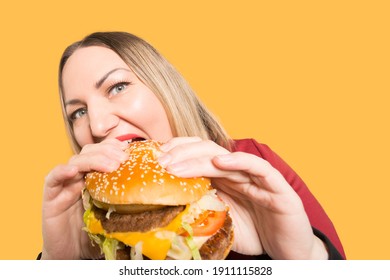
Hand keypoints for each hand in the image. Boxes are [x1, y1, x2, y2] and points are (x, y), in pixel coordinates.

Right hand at [41, 139, 128, 258]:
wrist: (70, 255)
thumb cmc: (93, 235)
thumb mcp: (113, 215)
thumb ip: (125, 204)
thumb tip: (152, 198)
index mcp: (94, 178)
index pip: (102, 153)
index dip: (114, 148)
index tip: (129, 149)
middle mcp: (79, 177)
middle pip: (90, 152)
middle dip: (107, 151)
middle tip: (122, 159)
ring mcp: (64, 185)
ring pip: (75, 162)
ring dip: (93, 160)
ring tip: (111, 165)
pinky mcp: (51, 197)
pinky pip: (53, 179)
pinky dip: (62, 172)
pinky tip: (73, 171)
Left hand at [158, 137, 327, 258]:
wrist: (288, 252)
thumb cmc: (254, 234)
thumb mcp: (220, 221)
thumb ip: (201, 209)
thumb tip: (168, 204)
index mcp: (225, 179)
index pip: (199, 156)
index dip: (178, 153)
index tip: (156, 159)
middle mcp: (239, 173)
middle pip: (208, 152)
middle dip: (182, 153)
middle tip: (161, 162)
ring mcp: (258, 178)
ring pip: (227, 158)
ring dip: (199, 158)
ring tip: (176, 164)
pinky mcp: (278, 188)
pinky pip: (259, 168)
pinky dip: (240, 161)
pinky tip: (221, 161)